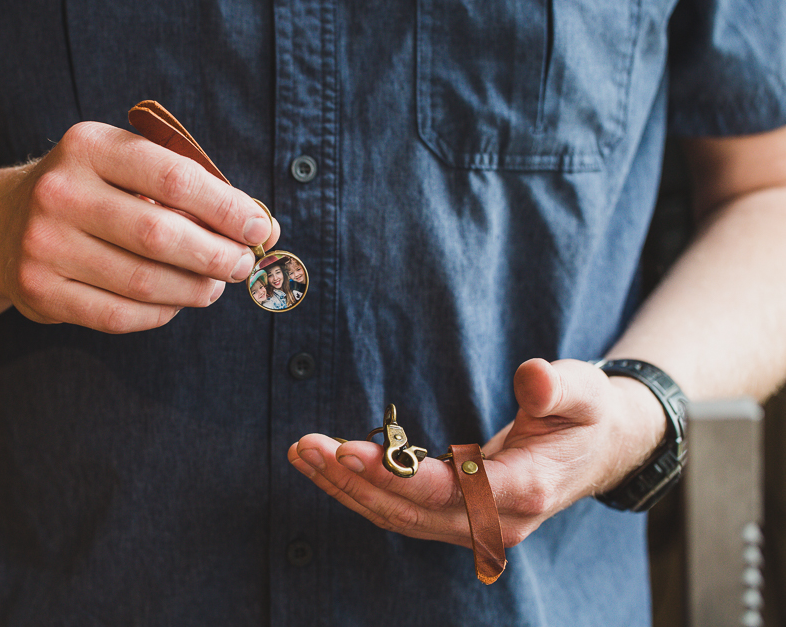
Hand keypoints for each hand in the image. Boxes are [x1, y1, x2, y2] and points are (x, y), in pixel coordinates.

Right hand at [0, 122, 278, 332]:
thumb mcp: (126, 166)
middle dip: (216, 255)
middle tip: (242, 264)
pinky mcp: (39, 292)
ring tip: (215, 285)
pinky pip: (118, 315)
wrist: (0, 225)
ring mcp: (43, 244)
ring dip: (194, 289)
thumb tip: (260, 226)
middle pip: (160, 235)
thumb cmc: (90, 191)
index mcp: (89, 146)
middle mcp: (59, 191)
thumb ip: (189, 188)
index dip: (227, 209)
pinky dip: (160, 314)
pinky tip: (176, 303)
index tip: (260, 228)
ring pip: (143, 282)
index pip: (175, 179)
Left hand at [287, 358, 666, 546]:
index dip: (398, 474)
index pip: (453, 491)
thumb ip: (557, 386)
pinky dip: (361, 491)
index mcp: (526, 489)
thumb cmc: (586, 414)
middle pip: (412, 512)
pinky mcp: (456, 519)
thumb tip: (532, 375)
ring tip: (303, 454)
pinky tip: (328, 467)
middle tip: (307, 447)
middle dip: (354, 480)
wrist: (599, 451)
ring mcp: (474, 526)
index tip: (351, 448)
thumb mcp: (584, 391)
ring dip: (347, 488)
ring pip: (398, 518)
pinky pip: (401, 512)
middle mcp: (496, 520)